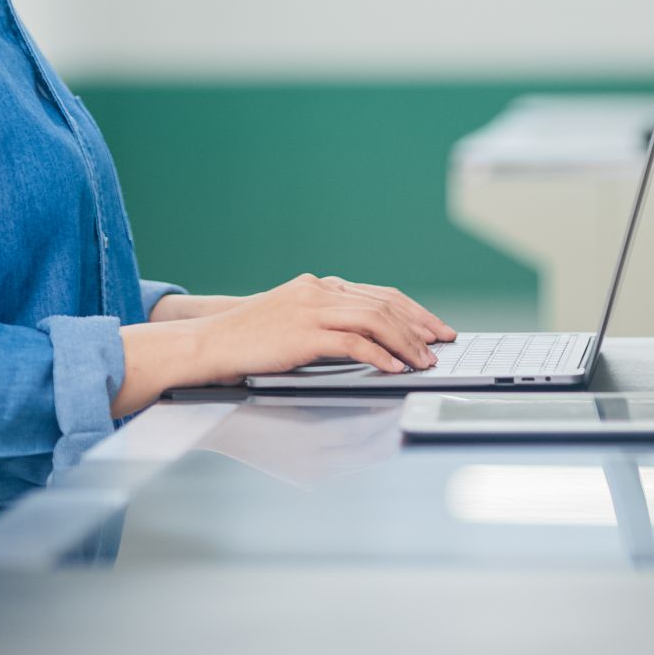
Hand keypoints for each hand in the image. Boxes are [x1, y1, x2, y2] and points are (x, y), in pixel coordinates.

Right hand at [194, 273, 455, 379]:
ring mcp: (312, 309)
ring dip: (406, 343)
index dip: (413, 311)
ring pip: (375, 320)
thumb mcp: (292, 320)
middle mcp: (319, 291)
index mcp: (319, 286)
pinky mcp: (304, 333)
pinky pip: (353, 342)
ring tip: (424, 361)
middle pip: (384, 304)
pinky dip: (380, 355)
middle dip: (419, 326)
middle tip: (441, 344)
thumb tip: (370, 341)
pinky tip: (395, 368)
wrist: (212, 342)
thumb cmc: (250, 339)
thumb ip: (327, 321)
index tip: (435, 328)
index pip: (379, 294)